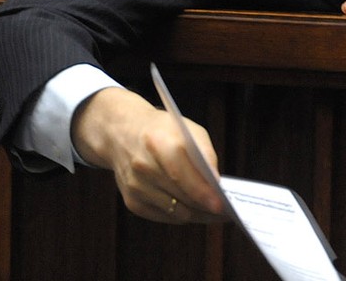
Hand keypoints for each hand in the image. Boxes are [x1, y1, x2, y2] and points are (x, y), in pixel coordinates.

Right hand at [72, 87, 228, 223]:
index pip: (180, 173)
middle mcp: (142, 167)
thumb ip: (204, 153)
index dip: (201, 191)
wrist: (122, 134)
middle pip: (179, 196)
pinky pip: (164, 216)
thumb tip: (217, 184)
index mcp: (157, 143)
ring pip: (174, 211)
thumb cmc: (163, 131)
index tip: (220, 205)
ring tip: (213, 213)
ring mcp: (135, 187)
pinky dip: (181, 214)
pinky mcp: (132, 202)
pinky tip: (195, 211)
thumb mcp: (187, 129)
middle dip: (204, 206)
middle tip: (224, 211)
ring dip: (196, 214)